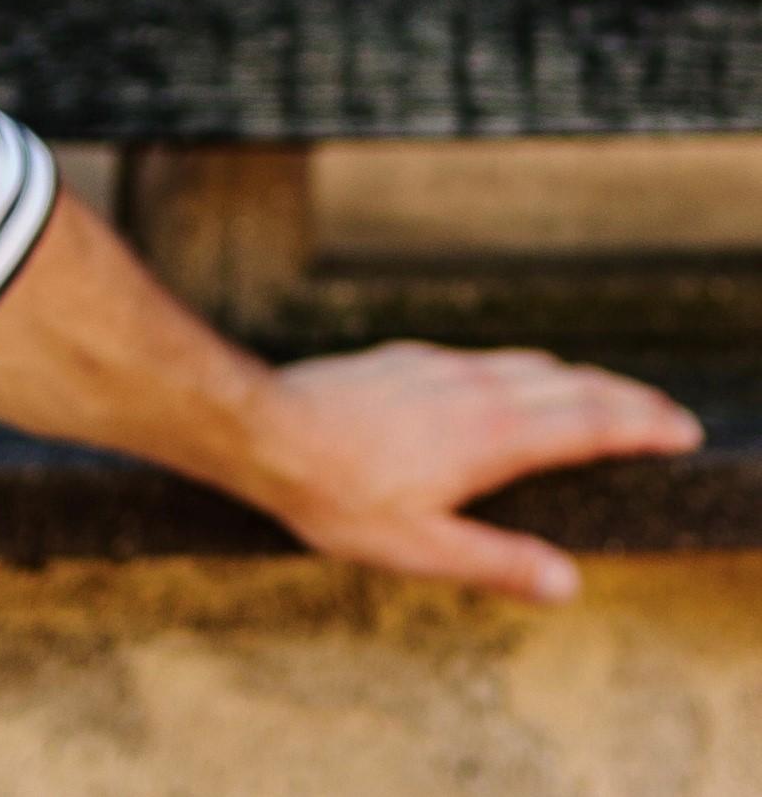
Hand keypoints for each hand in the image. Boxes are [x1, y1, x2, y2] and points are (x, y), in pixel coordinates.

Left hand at [239, 342, 703, 602]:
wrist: (259, 426)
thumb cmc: (334, 494)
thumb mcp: (419, 549)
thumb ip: (497, 564)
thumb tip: (566, 583)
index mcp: (492, 434)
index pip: (589, 421)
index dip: (642, 425)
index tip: (680, 431)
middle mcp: (474, 387)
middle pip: (570, 383)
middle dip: (624, 398)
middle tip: (662, 414)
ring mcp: (437, 365)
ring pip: (525, 363)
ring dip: (574, 379)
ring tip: (600, 396)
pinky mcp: (403, 358)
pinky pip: (481, 358)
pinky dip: (520, 370)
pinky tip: (507, 383)